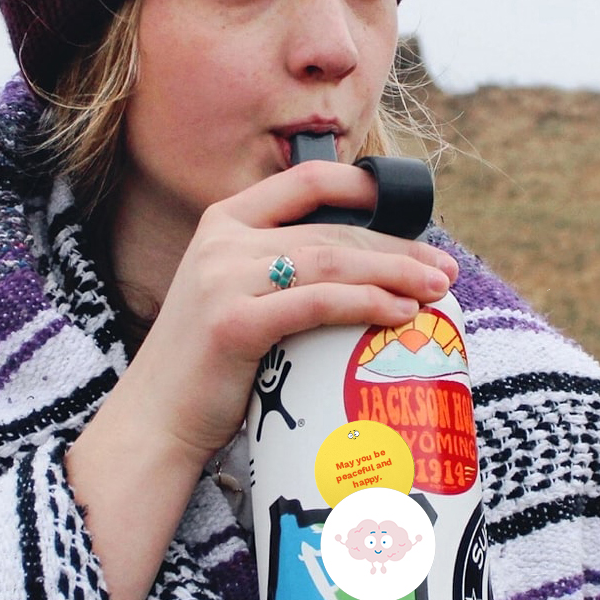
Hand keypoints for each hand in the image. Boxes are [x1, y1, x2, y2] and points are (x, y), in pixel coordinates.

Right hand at [114, 160, 458, 462]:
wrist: (156, 419)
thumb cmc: (210, 365)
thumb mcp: (239, 296)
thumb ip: (283, 271)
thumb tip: (368, 268)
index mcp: (224, 221)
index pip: (306, 181)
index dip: (363, 187)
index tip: (414, 209)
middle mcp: (221, 241)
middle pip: (330, 231)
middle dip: (396, 247)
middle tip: (444, 271)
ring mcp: (222, 278)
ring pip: (330, 262)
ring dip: (392, 274)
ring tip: (435, 291)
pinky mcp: (232, 322)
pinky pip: (315, 303)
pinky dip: (365, 304)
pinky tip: (399, 314)